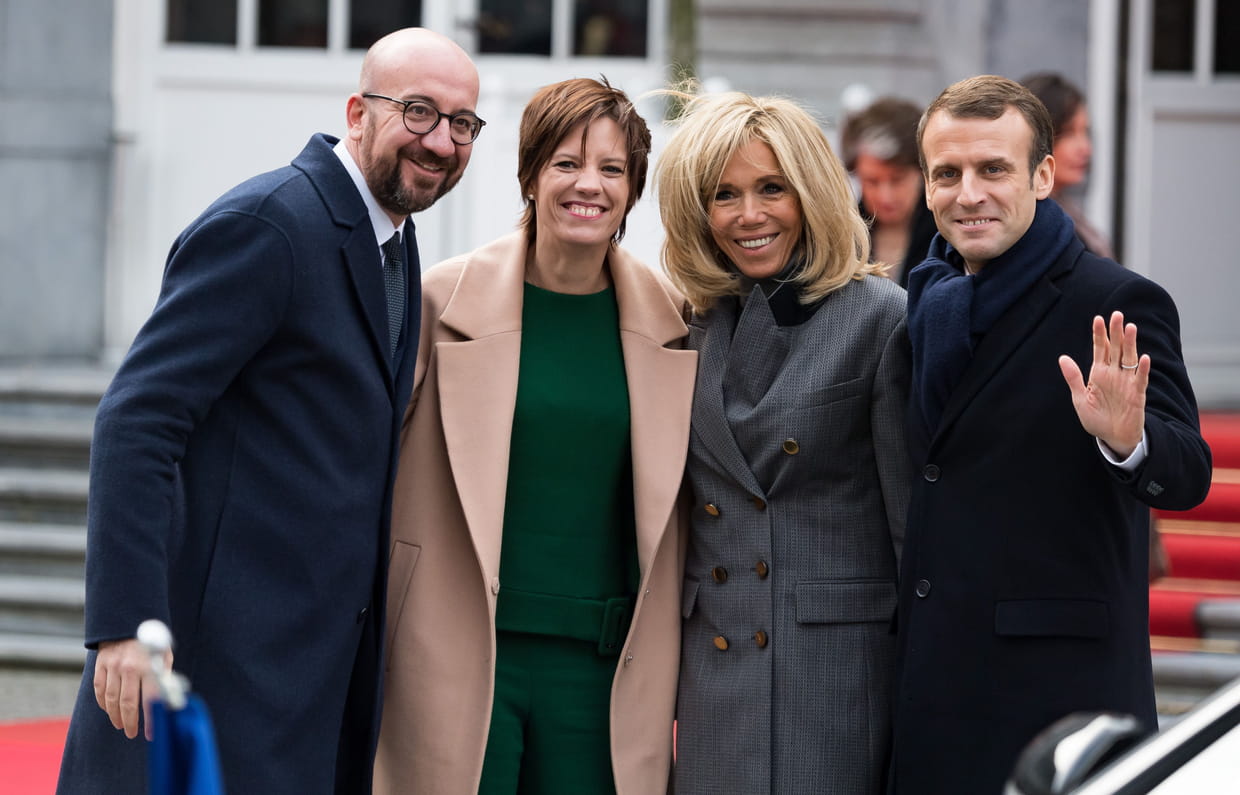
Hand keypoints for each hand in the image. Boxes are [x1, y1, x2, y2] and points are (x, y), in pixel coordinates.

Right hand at [92, 637, 170, 740]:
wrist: (128, 620)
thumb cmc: (151, 641)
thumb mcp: (164, 655)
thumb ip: (165, 677)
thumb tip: (170, 700)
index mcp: (148, 666)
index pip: (150, 700)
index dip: (151, 720)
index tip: (152, 734)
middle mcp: (128, 668)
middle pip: (128, 704)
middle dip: (130, 723)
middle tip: (132, 733)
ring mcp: (112, 667)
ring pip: (111, 700)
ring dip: (115, 716)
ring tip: (121, 725)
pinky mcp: (100, 665)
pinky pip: (99, 690)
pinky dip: (103, 704)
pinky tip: (108, 711)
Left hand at [1058, 310, 1148, 457]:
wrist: (1113, 438)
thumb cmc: (1096, 419)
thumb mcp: (1080, 398)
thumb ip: (1074, 378)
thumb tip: (1062, 357)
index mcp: (1099, 373)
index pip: (1100, 349)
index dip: (1099, 334)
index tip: (1098, 318)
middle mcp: (1114, 374)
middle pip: (1116, 349)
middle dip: (1116, 332)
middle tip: (1117, 314)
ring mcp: (1127, 383)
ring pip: (1130, 359)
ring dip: (1130, 344)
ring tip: (1130, 327)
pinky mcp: (1137, 395)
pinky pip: (1140, 380)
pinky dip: (1142, 370)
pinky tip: (1144, 358)